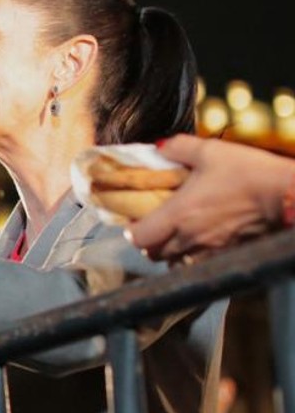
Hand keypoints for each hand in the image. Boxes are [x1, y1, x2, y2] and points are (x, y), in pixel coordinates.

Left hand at [126, 135, 294, 261]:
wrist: (288, 195)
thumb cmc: (248, 172)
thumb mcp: (211, 151)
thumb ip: (179, 148)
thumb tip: (159, 147)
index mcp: (177, 214)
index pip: (137, 238)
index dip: (133, 231)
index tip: (136, 221)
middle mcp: (188, 238)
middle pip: (154, 254)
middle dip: (150, 243)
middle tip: (156, 228)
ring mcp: (209, 251)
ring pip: (175, 263)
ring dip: (171, 253)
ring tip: (177, 237)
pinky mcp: (228, 256)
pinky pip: (201, 265)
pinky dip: (194, 259)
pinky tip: (202, 245)